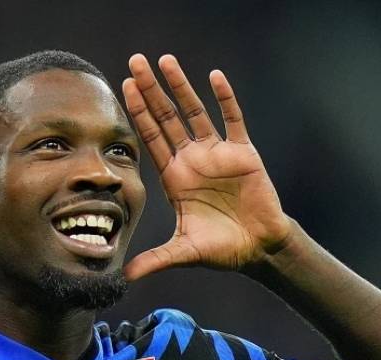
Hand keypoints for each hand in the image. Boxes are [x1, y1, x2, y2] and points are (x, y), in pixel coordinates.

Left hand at [121, 54, 294, 279]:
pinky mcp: (243, 153)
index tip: (122, 89)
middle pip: (166, 117)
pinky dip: (224, 99)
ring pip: (195, 112)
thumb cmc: (220, 248)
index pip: (150, 138)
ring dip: (181, 87)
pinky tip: (214, 77)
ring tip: (165, 60)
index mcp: (174, 177)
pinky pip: (232, 120)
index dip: (137, 114)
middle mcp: (192, 159)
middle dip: (150, 91)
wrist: (257, 248)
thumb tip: (124, 278)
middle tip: (133, 62)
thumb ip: (155, 260)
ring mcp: (216, 153)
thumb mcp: (183, 252)